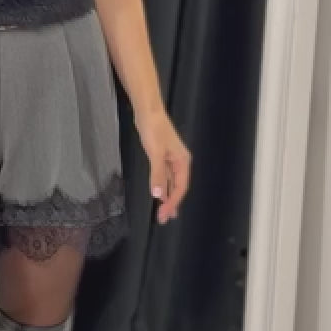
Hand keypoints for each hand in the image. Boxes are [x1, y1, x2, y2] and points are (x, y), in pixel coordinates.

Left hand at [134, 106, 190, 224]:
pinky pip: (165, 176)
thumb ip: (157, 174)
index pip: (180, 188)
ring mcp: (171, 160)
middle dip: (172, 203)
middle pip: (178, 187)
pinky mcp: (162, 156)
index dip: (173, 202)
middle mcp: (179, 162)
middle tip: (164, 219)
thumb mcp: (155, 153)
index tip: (164, 214)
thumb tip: (158, 195)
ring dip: (167, 197)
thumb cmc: (154, 130)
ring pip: (171, 183)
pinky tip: (160, 194)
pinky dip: (163, 186)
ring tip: (164, 212)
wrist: (148, 111)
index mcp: (183, 162)